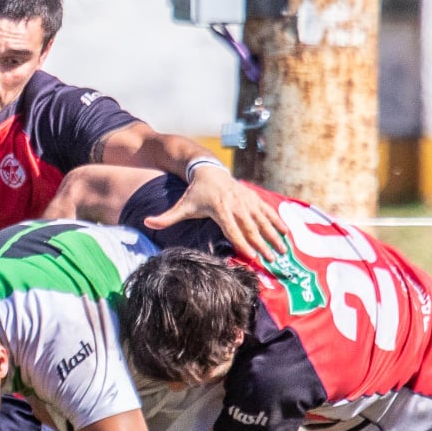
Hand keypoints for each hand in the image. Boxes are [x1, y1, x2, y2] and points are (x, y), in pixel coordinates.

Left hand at [143, 165, 286, 262]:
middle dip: (262, 245)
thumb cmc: (195, 192)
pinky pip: (267, 211)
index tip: (251, 256)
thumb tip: (145, 222)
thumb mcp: (181, 205)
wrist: (209, 170)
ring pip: (263, 221)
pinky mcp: (253, 198)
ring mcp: (246, 201)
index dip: (242, 243)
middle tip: (273, 260)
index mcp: (220, 210)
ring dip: (274, 236)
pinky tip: (285, 233)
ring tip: (283, 251)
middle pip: (251, 228)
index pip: (232, 230)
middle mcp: (236, 205)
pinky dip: (277, 221)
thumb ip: (166, 217)